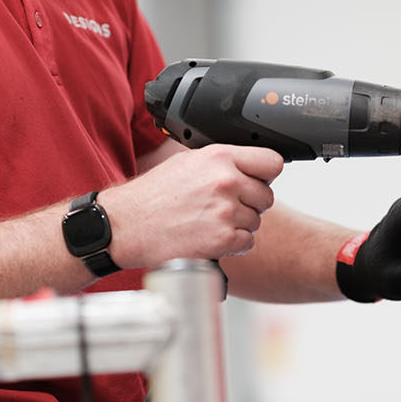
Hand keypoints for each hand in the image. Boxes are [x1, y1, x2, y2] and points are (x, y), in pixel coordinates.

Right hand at [99, 145, 282, 267]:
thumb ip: (221, 162)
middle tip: (224, 206)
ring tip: (210, 221)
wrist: (128, 225)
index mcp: (220, 157)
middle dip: (250, 202)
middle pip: (266, 195)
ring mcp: (226, 211)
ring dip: (239, 224)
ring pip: (256, 220)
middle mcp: (226, 181)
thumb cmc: (152, 195)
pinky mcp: (223, 239)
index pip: (272, 162)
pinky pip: (247, 242)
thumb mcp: (187, 162)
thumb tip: (245, 166)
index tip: (257, 180)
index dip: (265, 174)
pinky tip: (210, 236)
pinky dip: (233, 244)